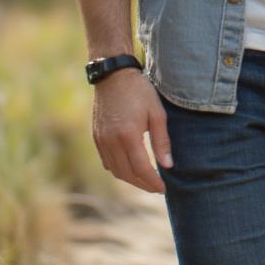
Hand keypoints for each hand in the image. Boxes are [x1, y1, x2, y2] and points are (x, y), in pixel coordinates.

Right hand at [91, 69, 172, 192]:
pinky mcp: (96, 138)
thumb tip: (168, 165)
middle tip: (156, 188)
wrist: (114, 76)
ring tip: (146, 180)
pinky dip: (119, 169)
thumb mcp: (157, 112)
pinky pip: (107, 162)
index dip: (152, 182)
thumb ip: (162, 141)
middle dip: (142, 184)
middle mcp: (111, 142)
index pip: (141, 169)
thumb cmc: (139, 91)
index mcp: (128, 136)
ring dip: (130, 179)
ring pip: (115, 170)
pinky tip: (130, 168)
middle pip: (127, 174)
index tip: (163, 188)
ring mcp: (101, 141)